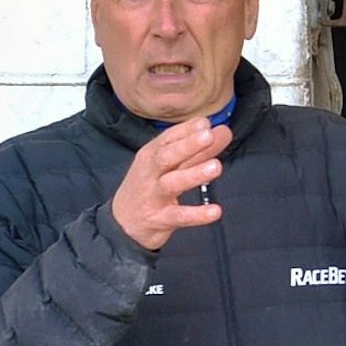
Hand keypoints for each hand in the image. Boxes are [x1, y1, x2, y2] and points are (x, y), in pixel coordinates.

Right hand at [111, 119, 229, 250]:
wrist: (122, 222)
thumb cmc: (150, 187)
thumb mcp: (169, 166)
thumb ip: (197, 150)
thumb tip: (223, 131)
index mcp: (151, 155)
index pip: (168, 138)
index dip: (187, 130)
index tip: (205, 122)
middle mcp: (150, 172)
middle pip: (166, 156)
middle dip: (187, 145)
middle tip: (208, 136)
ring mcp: (153, 196)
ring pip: (172, 183)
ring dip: (194, 174)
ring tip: (216, 166)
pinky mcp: (159, 219)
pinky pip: (179, 216)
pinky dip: (197, 214)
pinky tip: (215, 211)